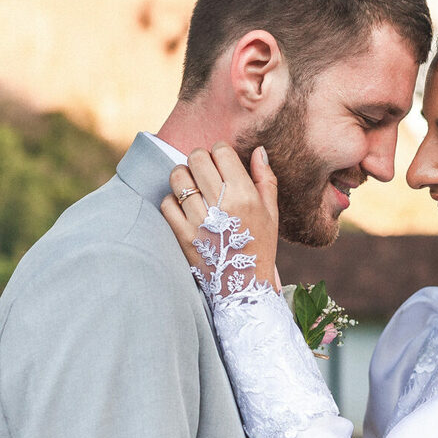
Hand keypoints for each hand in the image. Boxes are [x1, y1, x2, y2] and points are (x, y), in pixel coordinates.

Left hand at [160, 143, 279, 296]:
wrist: (244, 288)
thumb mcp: (271, 212)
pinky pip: (166, 203)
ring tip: (192, 187)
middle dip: (200, 160)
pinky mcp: (183, 235)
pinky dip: (172, 201)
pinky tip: (184, 207)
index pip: (221, 151)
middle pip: (197, 158)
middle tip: (204, 172)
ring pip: (178, 177)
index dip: (220, 152)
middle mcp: (222, 205)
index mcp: (245, 196)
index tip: (221, 163)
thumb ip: (265, 178)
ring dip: (183, 176)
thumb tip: (258, 150)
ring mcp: (199, 221)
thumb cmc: (260, 246)